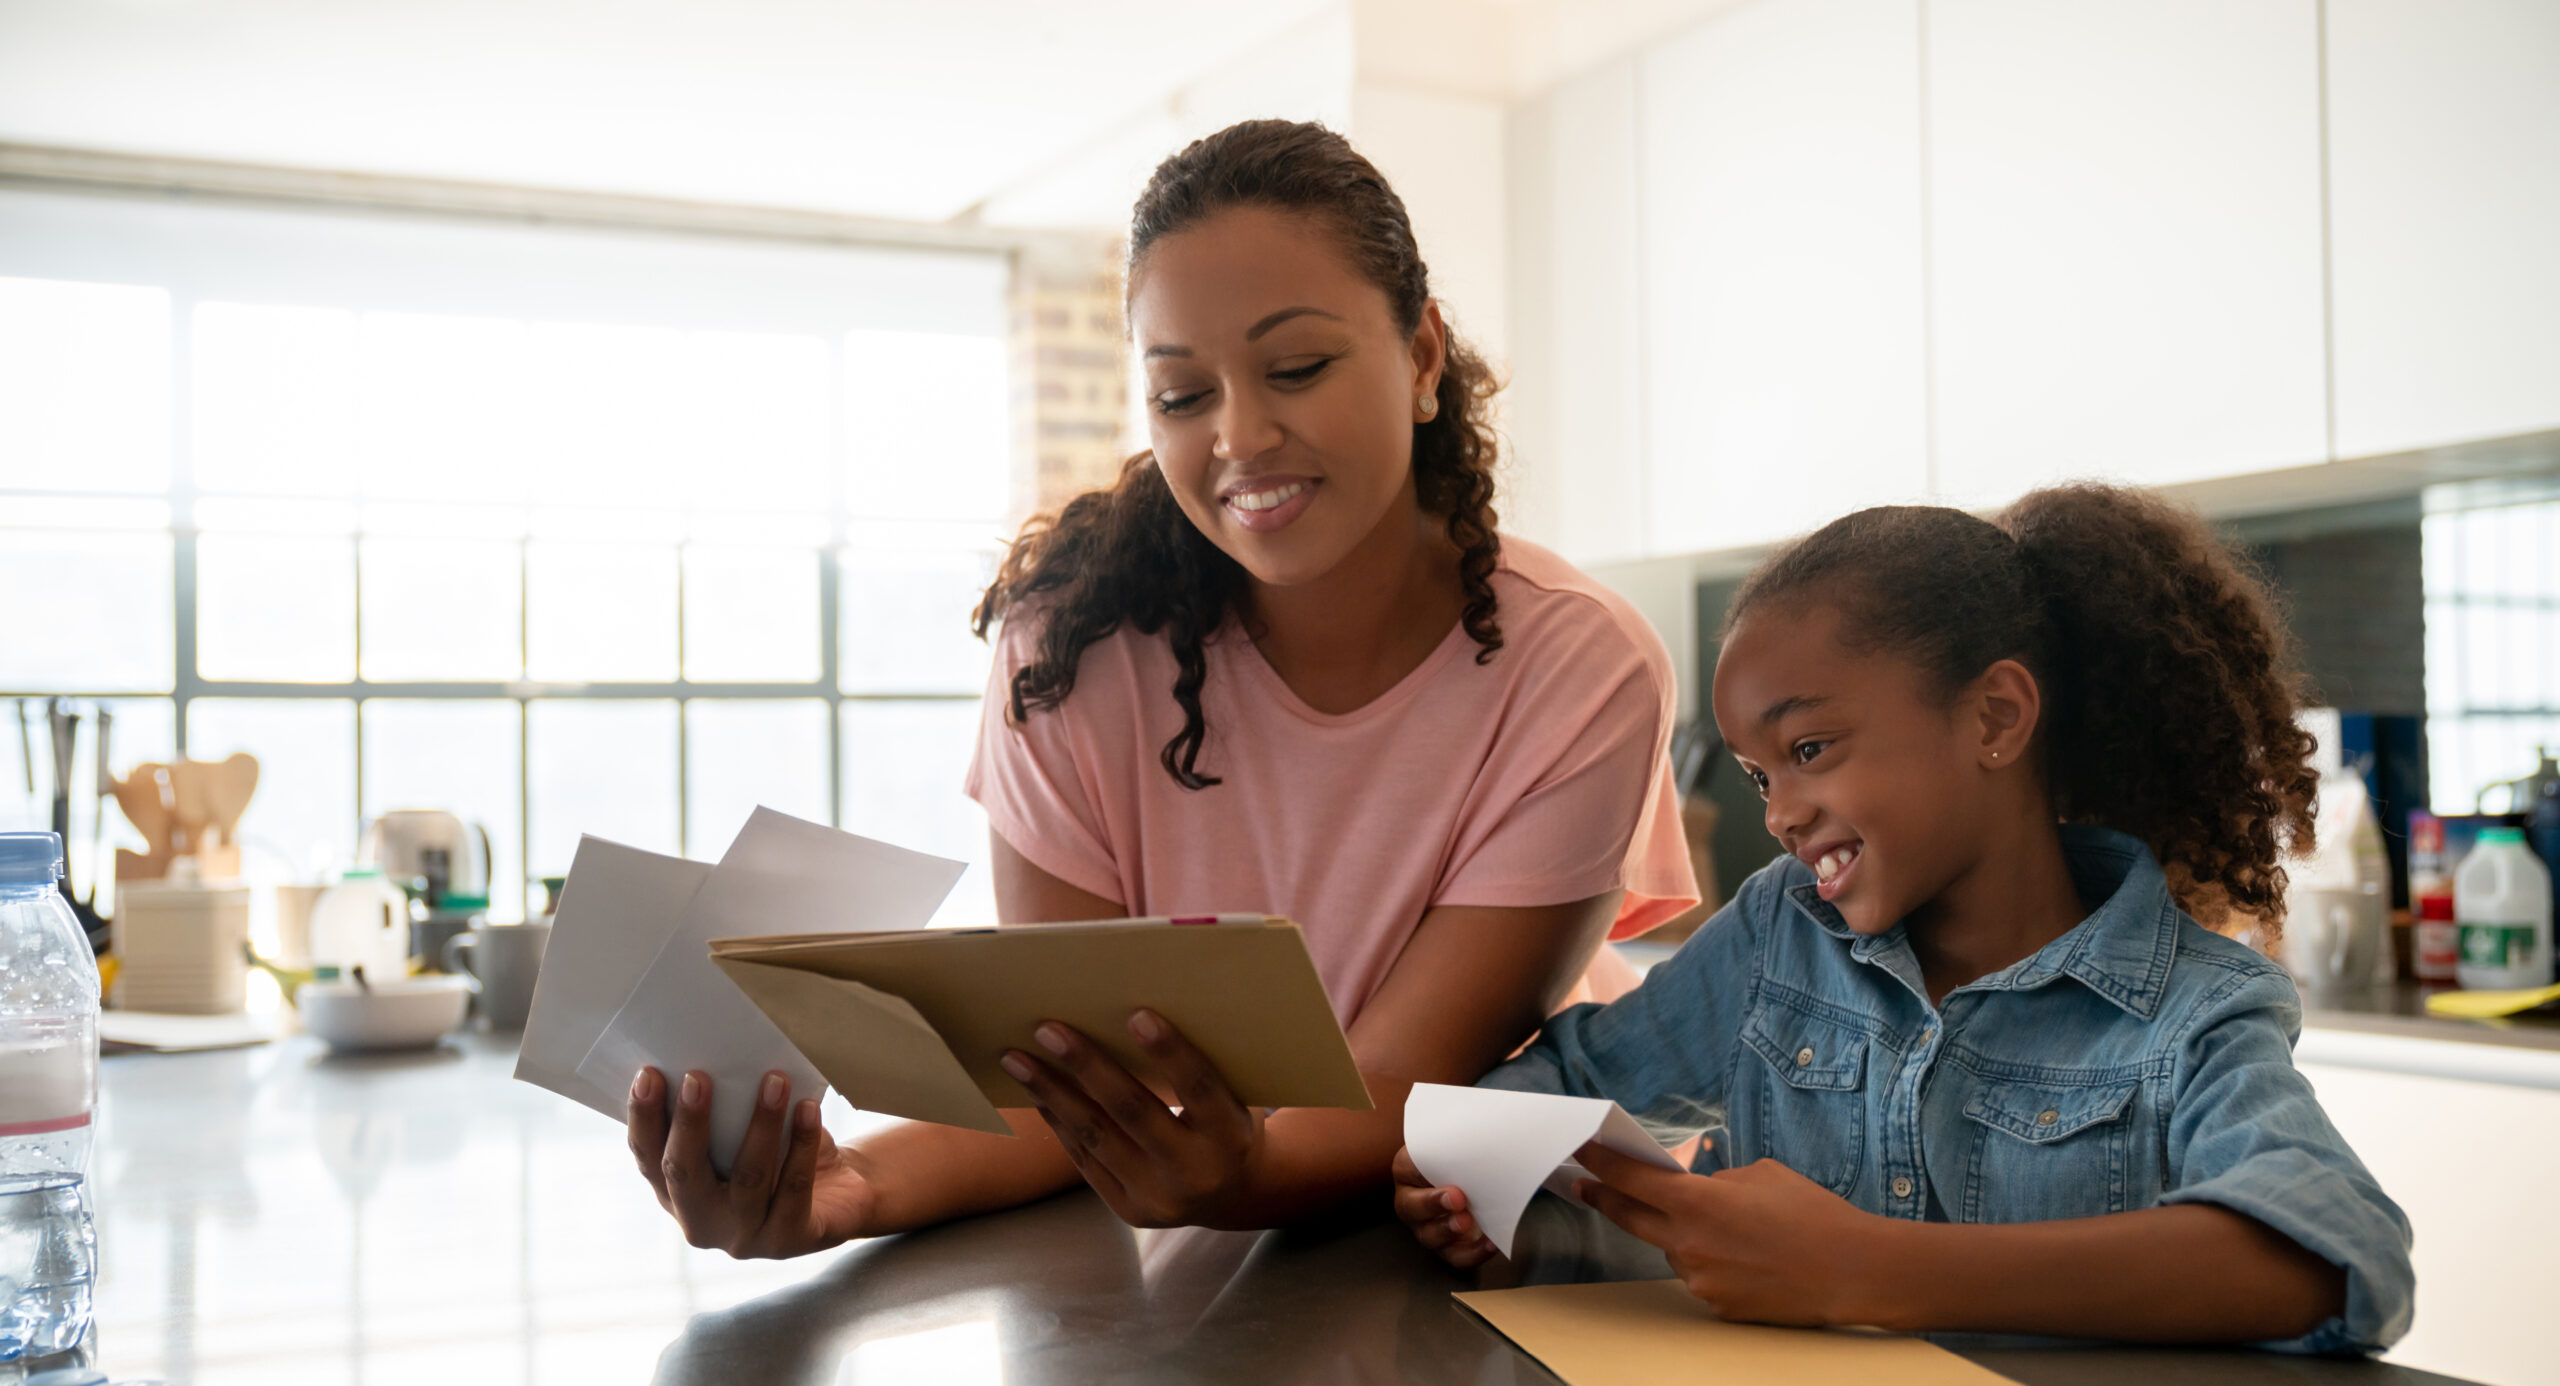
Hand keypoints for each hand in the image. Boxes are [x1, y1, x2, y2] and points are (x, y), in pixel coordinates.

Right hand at [627, 1066, 877, 1258]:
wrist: (837, 1194)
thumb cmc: (777, 1153)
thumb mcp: (740, 1135)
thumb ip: (719, 1113)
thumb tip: (710, 1055)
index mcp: (676, 1195)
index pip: (648, 1159)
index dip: (644, 1119)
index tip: (648, 1074)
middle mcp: (702, 1222)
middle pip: (684, 1174)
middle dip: (689, 1123)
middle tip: (697, 1076)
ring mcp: (745, 1236)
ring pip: (748, 1177)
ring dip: (760, 1124)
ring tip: (775, 1080)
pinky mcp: (789, 1239)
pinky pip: (795, 1186)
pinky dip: (802, 1143)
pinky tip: (809, 1108)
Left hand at [999, 1009, 1263, 1228]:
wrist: (1234, 1193)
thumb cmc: (1230, 1119)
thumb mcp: (1235, 1093)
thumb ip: (1203, 1059)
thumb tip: (1142, 1000)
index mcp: (1232, 1136)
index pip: (1198, 1088)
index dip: (1169, 1052)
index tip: (1135, 1013)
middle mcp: (1196, 1172)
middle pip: (1133, 1112)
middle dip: (1087, 1066)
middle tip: (1047, 1028)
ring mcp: (1159, 1198)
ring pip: (1097, 1137)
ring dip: (1051, 1093)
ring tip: (1016, 1058)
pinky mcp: (1129, 1209)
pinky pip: (1086, 1158)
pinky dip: (1059, 1120)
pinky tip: (1037, 1090)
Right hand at [1390, 1145, 1503, 1268]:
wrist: (1469, 1169)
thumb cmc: (1457, 1151)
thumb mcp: (1451, 1140)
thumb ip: (1456, 1138)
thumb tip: (1479, 1127)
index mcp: (1406, 1170)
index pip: (1407, 1171)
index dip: (1423, 1174)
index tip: (1445, 1177)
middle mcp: (1410, 1202)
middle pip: (1412, 1209)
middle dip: (1434, 1205)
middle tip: (1458, 1199)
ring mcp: (1427, 1227)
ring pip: (1430, 1237)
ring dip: (1449, 1231)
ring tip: (1469, 1222)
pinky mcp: (1448, 1246)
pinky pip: (1456, 1257)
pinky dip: (1474, 1253)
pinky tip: (1491, 1243)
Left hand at [1573, 1146, 1889, 1326]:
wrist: (1853, 1271)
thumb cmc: (1813, 1215)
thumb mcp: (1761, 1175)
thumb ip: (1716, 1181)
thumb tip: (1697, 1188)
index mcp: (1698, 1203)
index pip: (1630, 1179)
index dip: (1600, 1163)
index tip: (1580, 1151)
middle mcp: (1689, 1244)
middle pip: (1630, 1217)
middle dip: (1604, 1198)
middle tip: (1585, 1184)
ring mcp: (1700, 1280)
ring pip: (1673, 1249)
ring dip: (1684, 1234)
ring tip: (1735, 1230)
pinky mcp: (1716, 1306)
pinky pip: (1700, 1275)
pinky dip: (1712, 1261)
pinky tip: (1748, 1256)